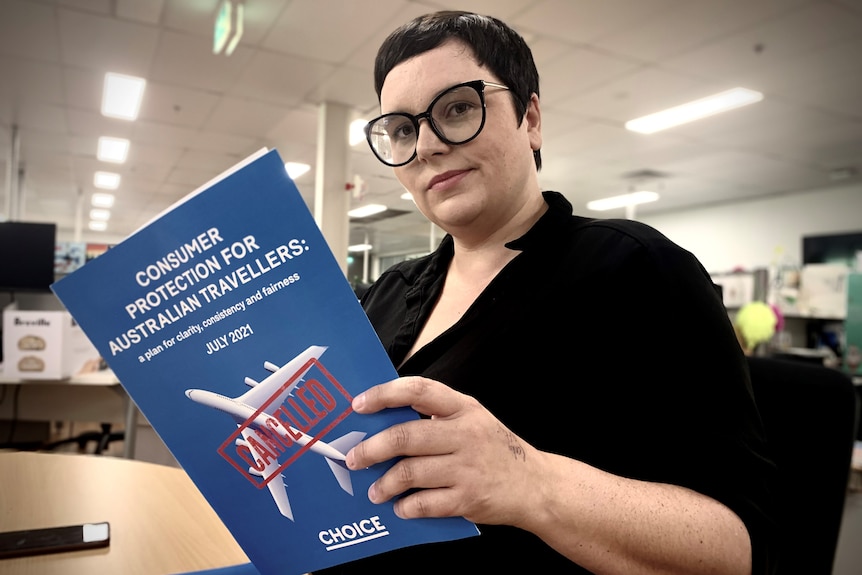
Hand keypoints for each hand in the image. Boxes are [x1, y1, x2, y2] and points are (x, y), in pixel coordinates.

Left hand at [345, 376, 541, 525]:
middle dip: (372, 449)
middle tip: (353, 458)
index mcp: (463, 408)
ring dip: (384, 484)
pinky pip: (425, 503)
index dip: (384, 394)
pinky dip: (406, 507)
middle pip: (406, 436)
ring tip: (374, 490)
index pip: (418, 390)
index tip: (359, 404)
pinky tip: (400, 507)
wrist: (535, 485)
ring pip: (410, 472)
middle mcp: (465, 434)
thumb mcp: (473, 419)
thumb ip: (436, 415)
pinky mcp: (468, 498)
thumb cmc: (494, 449)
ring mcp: (467, 467)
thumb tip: (383, 420)